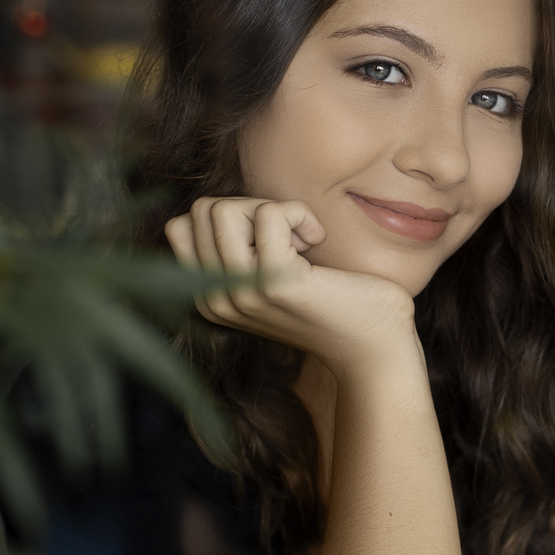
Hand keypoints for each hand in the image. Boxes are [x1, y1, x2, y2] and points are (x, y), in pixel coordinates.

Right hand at [164, 197, 415, 376]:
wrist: (373, 347)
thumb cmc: (331, 303)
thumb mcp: (267, 276)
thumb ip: (237, 251)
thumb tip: (220, 207)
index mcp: (209, 297)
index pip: (182, 226)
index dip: (230, 218)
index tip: (269, 240)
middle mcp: (215, 299)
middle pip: (202, 211)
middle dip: (251, 208)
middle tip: (289, 237)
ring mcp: (241, 293)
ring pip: (221, 209)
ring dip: (270, 210)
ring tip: (301, 240)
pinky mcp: (276, 283)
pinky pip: (270, 214)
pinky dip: (298, 213)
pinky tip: (317, 240)